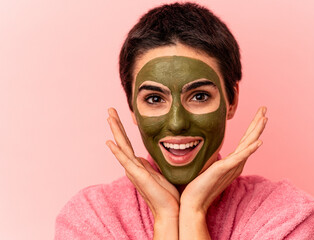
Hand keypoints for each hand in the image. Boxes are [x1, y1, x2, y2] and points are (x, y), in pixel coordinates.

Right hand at [105, 107, 178, 237]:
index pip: (128, 144)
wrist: (170, 210)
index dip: (123, 130)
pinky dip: (117, 152)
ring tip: (109, 117)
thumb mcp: (158, 173)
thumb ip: (149, 165)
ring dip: (115, 131)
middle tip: (110, 110)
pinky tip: (110, 142)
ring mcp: (133, 171)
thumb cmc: (166, 194)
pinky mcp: (138, 176)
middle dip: (116, 125)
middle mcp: (133, 167)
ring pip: (121, 147)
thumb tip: (145, 157)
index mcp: (138, 165)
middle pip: (122, 142)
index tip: (121, 116)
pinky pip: (125, 161)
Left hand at [180, 106, 267, 216]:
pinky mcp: (225, 170)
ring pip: (248, 145)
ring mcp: (232, 167)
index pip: (245, 141)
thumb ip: (213, 158)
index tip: (258, 114)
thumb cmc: (198, 185)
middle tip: (264, 108)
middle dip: (257, 123)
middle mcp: (236, 164)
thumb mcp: (208, 166)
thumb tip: (208, 147)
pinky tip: (258, 142)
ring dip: (256, 131)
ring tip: (264, 118)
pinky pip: (240, 157)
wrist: (193, 202)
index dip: (252, 127)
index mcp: (232, 162)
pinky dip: (250, 149)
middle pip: (250, 139)